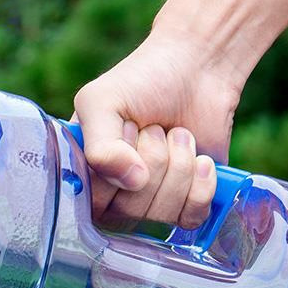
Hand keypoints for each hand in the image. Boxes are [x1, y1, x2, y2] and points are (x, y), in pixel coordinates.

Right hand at [73, 27, 244, 229]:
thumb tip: (133, 182)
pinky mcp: (187, 205)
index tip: (129, 128)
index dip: (115, 167)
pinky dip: (202, 185)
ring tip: (178, 135)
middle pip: (130, 212)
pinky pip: (191, 218)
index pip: (93, 202)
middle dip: (153, 160)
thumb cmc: (144, 80)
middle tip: (156, 129)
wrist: (198, 68)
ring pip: (162, 215)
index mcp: (85, 171)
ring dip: (179, 165)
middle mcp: (114, 194)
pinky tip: (201, 159)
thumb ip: (99, 146)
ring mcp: (152, 203)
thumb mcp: (101, 101)